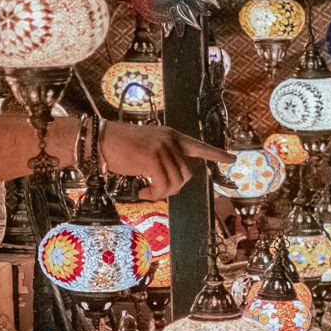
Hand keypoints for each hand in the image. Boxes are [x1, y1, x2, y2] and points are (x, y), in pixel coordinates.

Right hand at [99, 121, 233, 199]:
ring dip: (162, 193)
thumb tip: (174, 179)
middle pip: (187, 173)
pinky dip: (154, 194)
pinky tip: (142, 192)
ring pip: (176, 182)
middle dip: (174, 188)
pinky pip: (163, 185)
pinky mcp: (152, 157)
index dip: (216, 154)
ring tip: (146, 192)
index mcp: (171, 136)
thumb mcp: (146, 148)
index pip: (198, 146)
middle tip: (154, 191)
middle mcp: (170, 139)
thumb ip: (163, 158)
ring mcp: (162, 147)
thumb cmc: (118, 147)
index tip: (232, 158)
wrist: (98, 139)